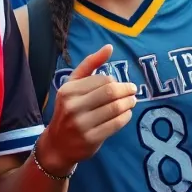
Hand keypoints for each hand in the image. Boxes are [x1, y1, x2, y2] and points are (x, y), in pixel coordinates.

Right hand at [36, 45, 136, 174]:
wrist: (57, 144)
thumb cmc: (68, 109)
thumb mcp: (73, 85)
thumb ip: (90, 64)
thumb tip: (109, 47)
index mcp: (68, 90)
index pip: (102, 80)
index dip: (117, 81)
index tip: (123, 84)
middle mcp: (73, 106)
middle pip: (110, 92)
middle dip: (126, 90)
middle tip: (133, 91)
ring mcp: (81, 124)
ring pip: (115, 108)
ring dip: (129, 103)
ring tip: (132, 101)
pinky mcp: (91, 139)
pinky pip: (116, 124)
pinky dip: (126, 117)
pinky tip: (127, 114)